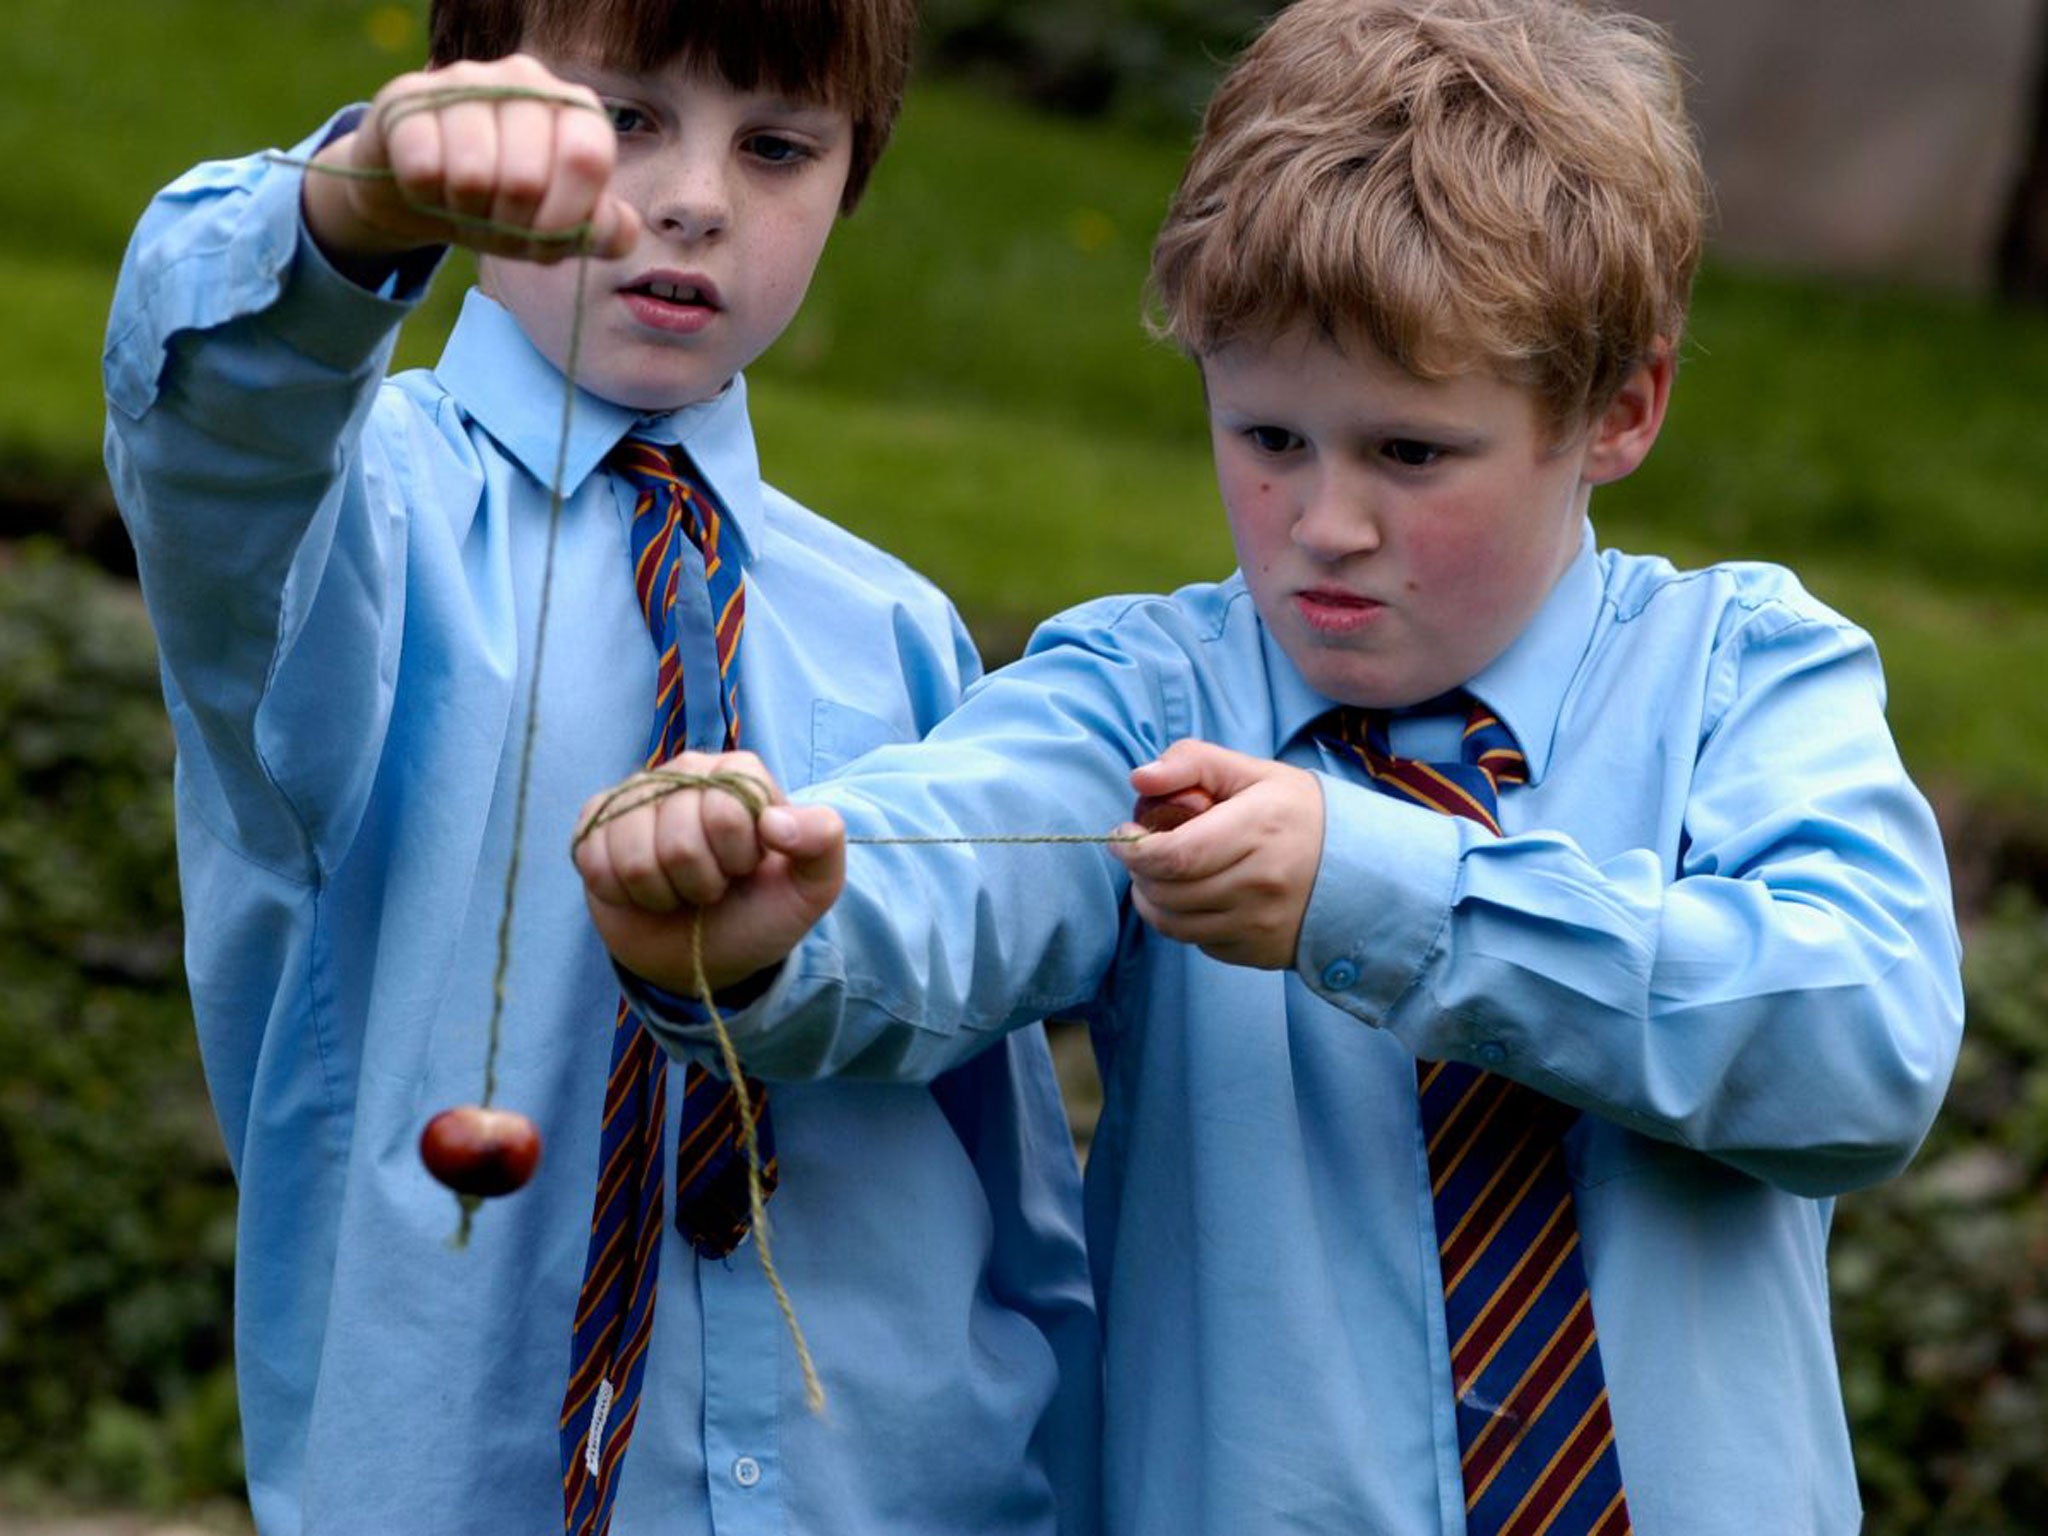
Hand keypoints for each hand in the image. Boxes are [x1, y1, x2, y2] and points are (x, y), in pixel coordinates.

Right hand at [303, 53, 636, 280]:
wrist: (424, 188)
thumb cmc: (504, 205)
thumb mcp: (557, 228)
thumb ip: (601, 232)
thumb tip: (617, 229)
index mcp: (575, 110)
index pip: (586, 158)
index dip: (565, 216)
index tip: (546, 236)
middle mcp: (525, 79)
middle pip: (526, 178)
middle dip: (509, 224)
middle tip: (496, 218)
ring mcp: (465, 80)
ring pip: (472, 176)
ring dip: (466, 212)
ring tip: (464, 201)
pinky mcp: (409, 97)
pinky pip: (423, 169)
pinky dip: (427, 196)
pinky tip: (429, 184)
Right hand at [571, 751, 845, 994]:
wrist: (706, 954)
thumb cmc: (759, 911)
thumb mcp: (811, 887)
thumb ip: (823, 842)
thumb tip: (777, 822)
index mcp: (738, 774)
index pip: (727, 810)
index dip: (737, 856)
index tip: (745, 868)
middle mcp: (684, 772)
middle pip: (679, 838)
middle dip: (700, 882)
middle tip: (711, 887)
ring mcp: (635, 796)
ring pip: (635, 854)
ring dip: (662, 893)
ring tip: (679, 890)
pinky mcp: (595, 824)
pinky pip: (595, 860)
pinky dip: (622, 893)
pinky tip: (641, 890)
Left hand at [1111, 740, 1324, 969]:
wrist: (1365, 869)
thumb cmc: (1300, 814)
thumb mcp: (1253, 772)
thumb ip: (1193, 763)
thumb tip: (1139, 778)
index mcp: (1258, 829)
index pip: (1175, 855)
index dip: (1135, 850)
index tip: (1125, 835)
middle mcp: (1261, 882)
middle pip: (1169, 892)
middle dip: (1140, 873)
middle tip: (1141, 853)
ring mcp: (1262, 923)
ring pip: (1176, 925)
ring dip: (1153, 900)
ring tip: (1159, 875)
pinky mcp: (1262, 952)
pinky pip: (1200, 943)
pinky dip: (1184, 922)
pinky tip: (1196, 898)